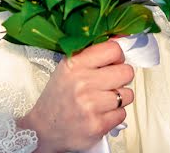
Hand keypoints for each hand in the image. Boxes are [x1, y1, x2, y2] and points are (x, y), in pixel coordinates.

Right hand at [18, 39, 135, 152]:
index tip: (112, 63)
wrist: (42, 130)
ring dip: (119, 98)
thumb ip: (92, 54)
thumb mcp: (68, 69)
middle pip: (126, 72)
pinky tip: (100, 114)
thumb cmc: (58, 97)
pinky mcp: (97, 125)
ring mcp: (90, 105)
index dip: (117, 57)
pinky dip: (114, 115)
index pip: (113, 50)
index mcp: (74, 64)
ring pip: (127, 94)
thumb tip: (122, 38)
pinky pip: (122, 114)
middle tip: (110, 83)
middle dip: (121, 78)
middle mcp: (82, 83)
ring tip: (103, 100)